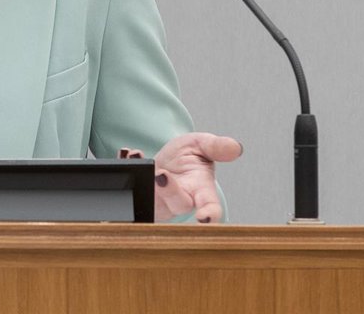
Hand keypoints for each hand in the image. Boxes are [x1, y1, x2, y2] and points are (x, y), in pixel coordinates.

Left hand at [122, 133, 242, 222]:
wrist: (165, 159)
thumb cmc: (187, 157)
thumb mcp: (201, 145)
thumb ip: (216, 146)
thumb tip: (235, 147)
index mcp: (201, 189)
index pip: (210, 206)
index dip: (210, 215)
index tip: (205, 218)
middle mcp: (181, 199)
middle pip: (177, 204)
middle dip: (169, 191)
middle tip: (161, 174)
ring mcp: (159, 201)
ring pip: (154, 203)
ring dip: (147, 185)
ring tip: (140, 161)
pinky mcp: (141, 198)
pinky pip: (131, 192)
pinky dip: (128, 170)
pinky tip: (128, 155)